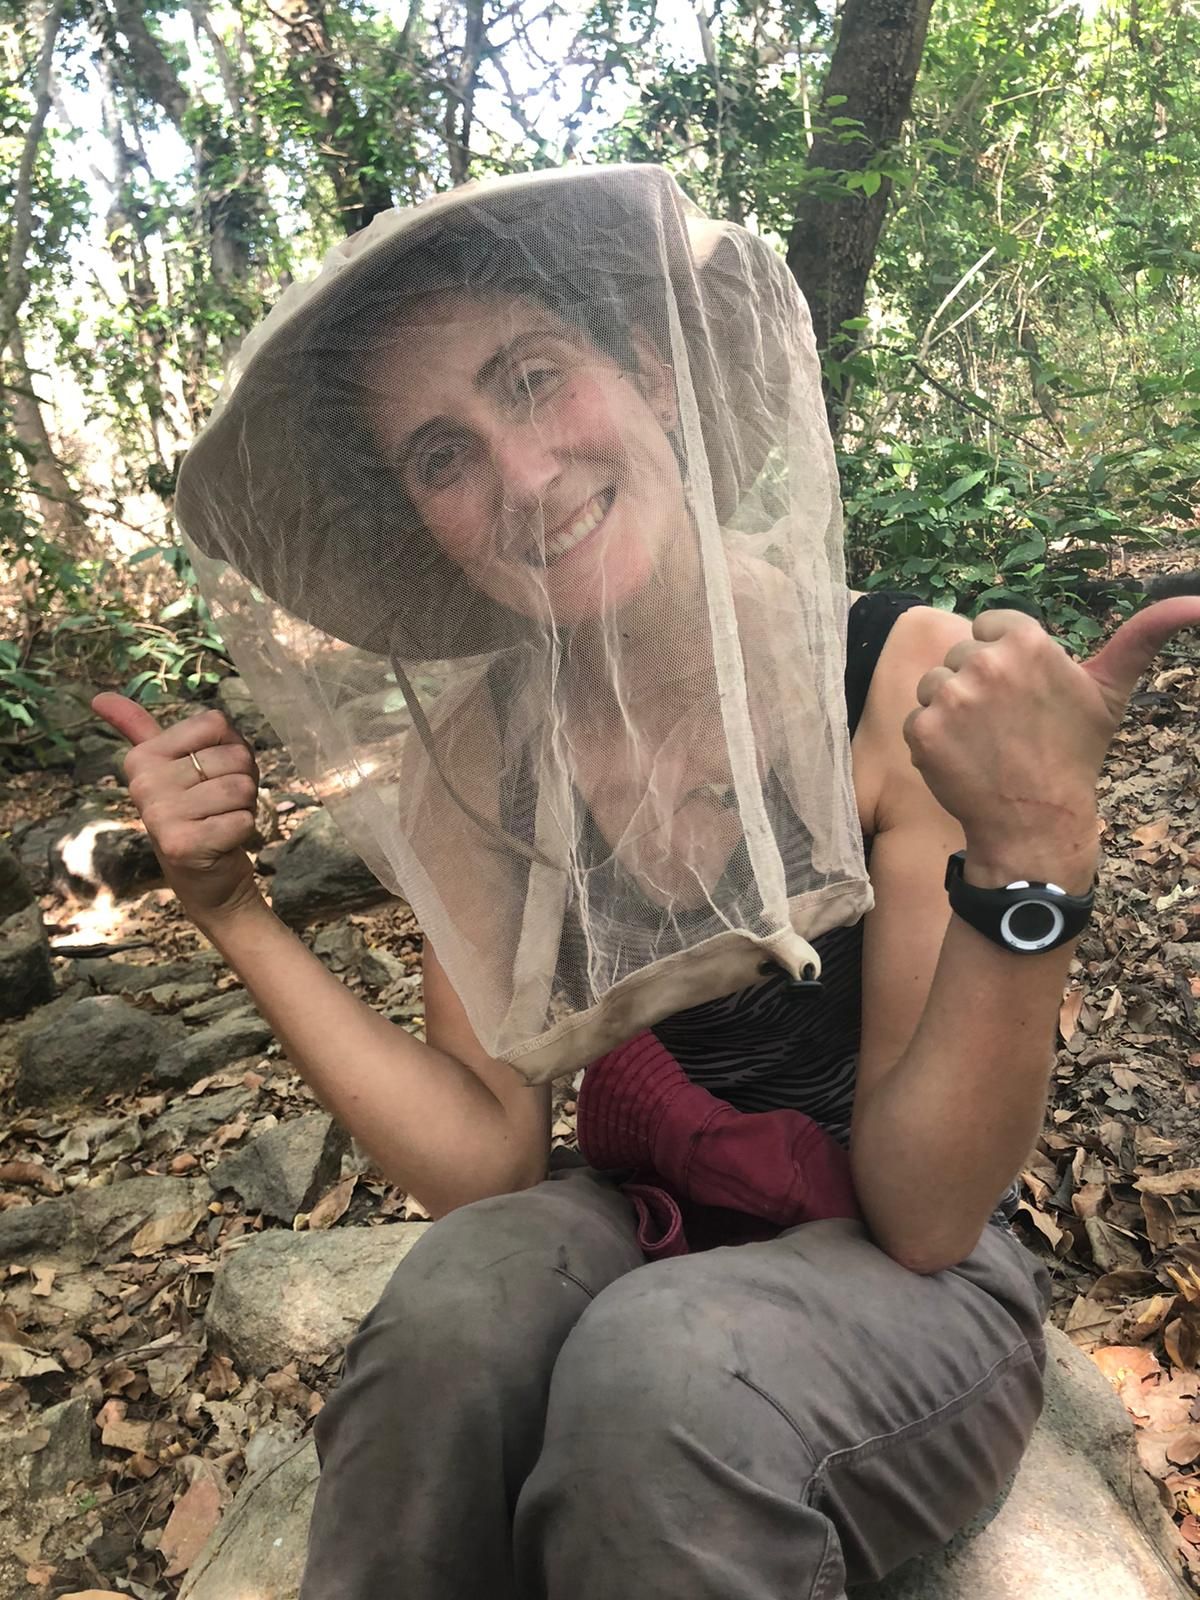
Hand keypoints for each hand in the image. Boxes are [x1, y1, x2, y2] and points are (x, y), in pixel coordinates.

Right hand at [92, 694, 261, 923]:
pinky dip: (244, 830)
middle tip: (219, 804)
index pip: (215, 722)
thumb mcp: (170, 765)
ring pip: (241, 787)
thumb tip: (99, 696)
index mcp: (143, 757)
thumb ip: (139, 728)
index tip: (211, 772)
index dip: (231, 746)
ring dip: (245, 806)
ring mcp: (160, 815)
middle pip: (235, 756)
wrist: (204, 877)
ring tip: (222, 820)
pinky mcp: (184, 844)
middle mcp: (144, 783)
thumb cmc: (197, 812)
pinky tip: (223, 841)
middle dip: (243, 780)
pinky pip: (243, 819)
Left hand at [902, 599, 1199, 885]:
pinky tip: (962, 759)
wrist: (1037, 820)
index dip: (1002, 656)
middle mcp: (986, 661)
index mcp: (1029, 642)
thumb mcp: (1109, 692)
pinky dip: (932, 741)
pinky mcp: (924, 729)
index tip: (1019, 691)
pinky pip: (916, 720)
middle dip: (976, 683)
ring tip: (984, 741)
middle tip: (1005, 724)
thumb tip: (1196, 603)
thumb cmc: (1073, 753)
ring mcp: (951, 696)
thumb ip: (1143, 638)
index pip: (990, 625)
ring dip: (950, 710)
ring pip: (934, 685)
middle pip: (960, 654)